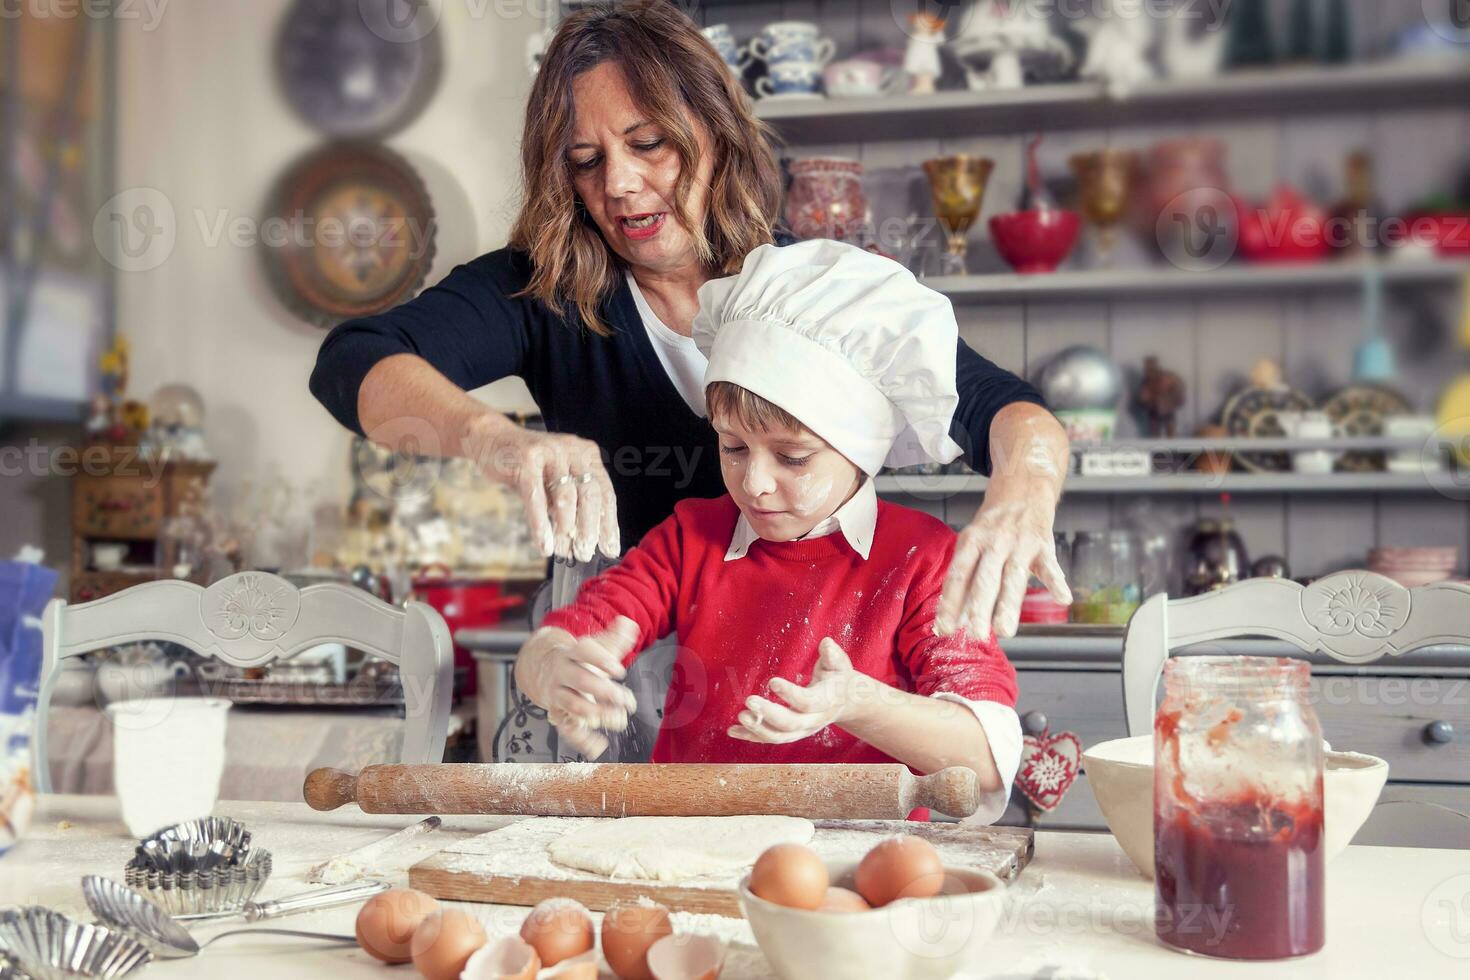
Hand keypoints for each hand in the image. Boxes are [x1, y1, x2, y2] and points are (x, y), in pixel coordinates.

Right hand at [470, 420, 618, 561]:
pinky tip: (543, 544)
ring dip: (566, 528)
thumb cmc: (528, 466)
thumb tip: (583, 543)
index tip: (610, 549)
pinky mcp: (527, 460)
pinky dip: (541, 524)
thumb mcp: (555, 481)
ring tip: (564, 551)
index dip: (608, 524)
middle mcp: (573, 450)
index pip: (605, 493)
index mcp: (587, 455)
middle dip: (589, 528)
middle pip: (590, 494)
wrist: (491, 439)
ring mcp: (550, 453)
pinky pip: (536, 498)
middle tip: (585, 553)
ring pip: (566, 496)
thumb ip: (571, 505)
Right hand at [515, 618, 639, 759]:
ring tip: (618, 718)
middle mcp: (562, 673)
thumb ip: (614, 638)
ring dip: (596, 713)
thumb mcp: (595, 647)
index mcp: (572, 653)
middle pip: (580, 680)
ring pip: (573, 705)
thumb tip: (629, 624)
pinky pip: (567, 729)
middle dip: (604, 691)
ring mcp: (558, 695)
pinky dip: (583, 740)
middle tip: (625, 699)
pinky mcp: (559, 715)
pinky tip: (600, 746)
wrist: (544, 669)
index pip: (583, 651)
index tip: (620, 671)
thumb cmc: (579, 660)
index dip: (601, 660)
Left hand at [728, 638, 863, 744]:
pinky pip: (769, 738)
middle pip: (791, 724)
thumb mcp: (839, 664)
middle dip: (769, 714)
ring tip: (741, 715)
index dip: (790, 694)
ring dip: (758, 728)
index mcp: (825, 702)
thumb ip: (832, 655)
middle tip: (749, 700)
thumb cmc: (838, 677)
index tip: (772, 681)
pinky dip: (750, 736)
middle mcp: (813, 721)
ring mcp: (801, 730)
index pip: (808, 702)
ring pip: (779, 736)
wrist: (846, 701)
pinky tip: (732, 730)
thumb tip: (826, 644)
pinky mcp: (790, 734)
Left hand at [936, 491, 1068, 639]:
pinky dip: (1057, 582)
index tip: (943, 629)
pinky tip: (1063, 599)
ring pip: (1014, 577)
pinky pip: (1050, 566)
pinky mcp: (1043, 545)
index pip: (957, 576)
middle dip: (979, 608)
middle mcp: (994, 542)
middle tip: (975, 636)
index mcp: (971, 542)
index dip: (950, 603)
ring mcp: (1020, 543)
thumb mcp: (972, 544)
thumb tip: (956, 621)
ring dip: (1009, 605)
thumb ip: (967, 581)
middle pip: (985, 579)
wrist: (1022, 489)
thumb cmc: (992, 526)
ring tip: (1004, 631)